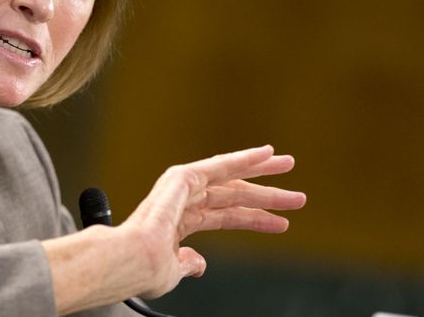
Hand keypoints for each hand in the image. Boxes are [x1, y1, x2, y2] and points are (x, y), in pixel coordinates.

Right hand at [119, 145, 305, 298]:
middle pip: (233, 193)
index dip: (254, 218)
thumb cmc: (143, 270)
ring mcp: (182, 188)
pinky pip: (219, 165)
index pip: (225, 216)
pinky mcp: (182, 178)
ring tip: (288, 165)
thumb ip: (188, 262)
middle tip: (292, 192)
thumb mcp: (173, 270)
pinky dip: (243, 158)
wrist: (131, 261)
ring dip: (261, 172)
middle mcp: (183, 201)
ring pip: (230, 177)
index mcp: (179, 222)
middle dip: (264, 191)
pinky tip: (264, 154)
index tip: (279, 222)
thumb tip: (198, 262)